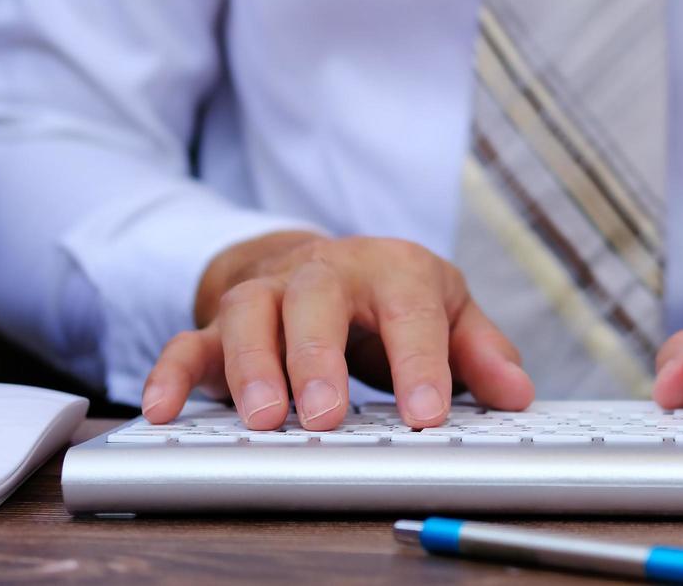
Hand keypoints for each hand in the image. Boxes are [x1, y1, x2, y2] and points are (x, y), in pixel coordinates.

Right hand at [140, 232, 534, 429]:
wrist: (323, 261)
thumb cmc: (391, 295)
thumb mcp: (447, 311)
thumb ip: (480, 352)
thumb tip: (516, 392)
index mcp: (393, 270)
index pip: (411, 311)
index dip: (421, 362)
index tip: (427, 413)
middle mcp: (325, 274)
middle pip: (316, 300)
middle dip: (318, 357)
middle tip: (328, 414)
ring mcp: (268, 296)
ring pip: (250, 316)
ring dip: (253, 367)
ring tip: (267, 420)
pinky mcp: (220, 322)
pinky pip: (188, 342)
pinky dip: (173, 373)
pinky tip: (165, 409)